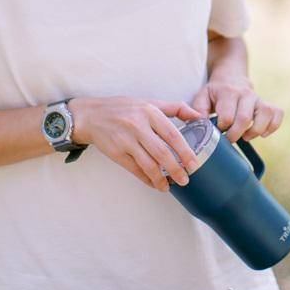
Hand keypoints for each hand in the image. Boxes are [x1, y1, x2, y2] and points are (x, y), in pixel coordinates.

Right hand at [71, 97, 203, 190]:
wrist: (90, 115)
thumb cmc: (123, 108)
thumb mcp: (148, 102)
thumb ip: (175, 108)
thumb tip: (199, 116)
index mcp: (149, 112)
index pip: (171, 134)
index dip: (185, 151)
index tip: (194, 163)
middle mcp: (137, 125)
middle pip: (161, 152)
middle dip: (175, 169)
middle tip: (185, 179)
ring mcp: (125, 140)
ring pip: (148, 164)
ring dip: (161, 178)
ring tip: (169, 186)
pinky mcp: (116, 152)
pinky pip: (134, 169)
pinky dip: (146, 179)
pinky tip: (154, 184)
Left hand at [191, 79, 284, 144]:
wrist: (231, 76)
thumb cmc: (215, 92)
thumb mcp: (202, 96)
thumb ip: (198, 109)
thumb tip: (198, 123)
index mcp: (228, 92)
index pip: (227, 116)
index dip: (222, 129)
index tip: (218, 133)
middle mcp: (245, 94)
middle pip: (245, 118)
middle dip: (236, 134)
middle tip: (229, 139)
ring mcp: (259, 98)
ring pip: (265, 114)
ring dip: (256, 130)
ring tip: (246, 136)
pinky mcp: (268, 104)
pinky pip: (278, 114)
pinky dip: (273, 126)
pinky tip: (263, 133)